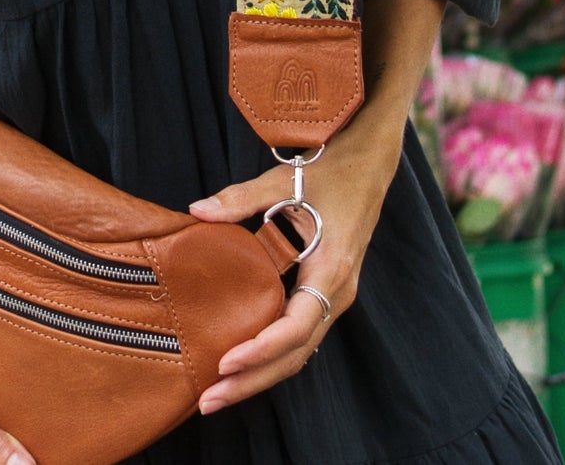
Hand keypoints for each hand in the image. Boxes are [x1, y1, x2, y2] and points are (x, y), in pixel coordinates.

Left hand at [186, 118, 399, 413]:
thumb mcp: (283, 180)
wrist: (367, 163)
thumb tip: (197, 211)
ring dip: (261, 375)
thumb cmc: (327, 171)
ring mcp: (335, 295)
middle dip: (253, 381)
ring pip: (299, 352)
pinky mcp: (327, 292)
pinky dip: (272, 355)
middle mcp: (337, 292)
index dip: (261, 349)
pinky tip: (243, 363)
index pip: (296, 327)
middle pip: (296, 355)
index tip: (226, 362)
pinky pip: (301, 335)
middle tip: (209, 401)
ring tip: (218, 393)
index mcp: (331, 269)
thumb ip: (241, 200)